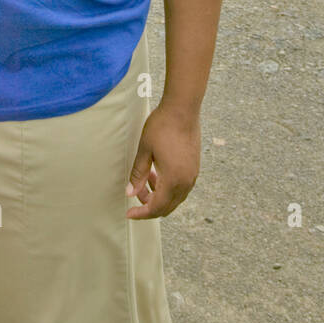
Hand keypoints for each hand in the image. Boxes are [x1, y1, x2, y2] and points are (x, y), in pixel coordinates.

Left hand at [125, 103, 200, 218]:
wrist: (183, 108)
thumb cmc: (162, 126)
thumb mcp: (144, 150)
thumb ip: (138, 174)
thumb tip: (130, 193)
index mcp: (173, 180)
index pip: (157, 207)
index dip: (141, 213)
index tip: (129, 214)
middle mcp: (186, 181)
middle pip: (167, 206)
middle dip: (149, 205)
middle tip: (134, 195)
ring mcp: (192, 174)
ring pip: (175, 197)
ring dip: (158, 195)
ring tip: (145, 179)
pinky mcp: (194, 167)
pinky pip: (180, 187)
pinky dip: (167, 187)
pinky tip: (156, 173)